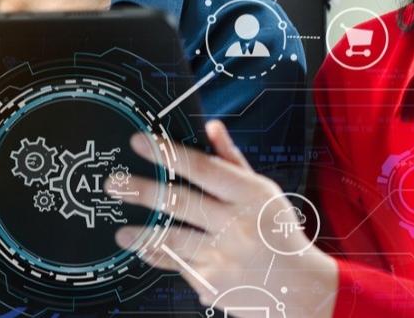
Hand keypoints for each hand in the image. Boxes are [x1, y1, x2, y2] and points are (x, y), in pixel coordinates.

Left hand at [108, 120, 338, 317]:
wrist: (299, 286)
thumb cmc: (276, 231)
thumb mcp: (264, 192)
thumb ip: (232, 160)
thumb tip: (210, 126)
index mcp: (250, 194)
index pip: (202, 168)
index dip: (167, 153)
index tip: (138, 142)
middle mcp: (237, 224)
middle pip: (181, 202)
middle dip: (143, 191)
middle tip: (114, 183)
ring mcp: (224, 256)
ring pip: (173, 239)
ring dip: (143, 234)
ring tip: (121, 233)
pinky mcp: (214, 283)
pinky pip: (178, 265)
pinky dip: (160, 256)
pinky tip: (144, 249)